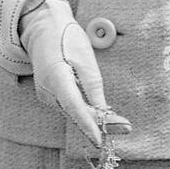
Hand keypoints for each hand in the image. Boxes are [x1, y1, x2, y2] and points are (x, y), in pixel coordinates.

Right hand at [19, 0, 129, 146]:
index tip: (100, 141)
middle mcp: (47, 91)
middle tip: (127, 127)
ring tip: (121, 124)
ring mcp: (47, 95)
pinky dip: (86, 112)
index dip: (87, 124)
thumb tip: (103, 112)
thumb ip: (93, 85)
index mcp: (55, 77)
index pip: (73, 106)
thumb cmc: (65, 38)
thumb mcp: (84, 57)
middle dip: (100, 123)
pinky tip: (103, 115)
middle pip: (76, 113)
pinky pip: (70, 107)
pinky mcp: (50, 95)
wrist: (42, 28)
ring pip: (73, 113)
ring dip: (95, 119)